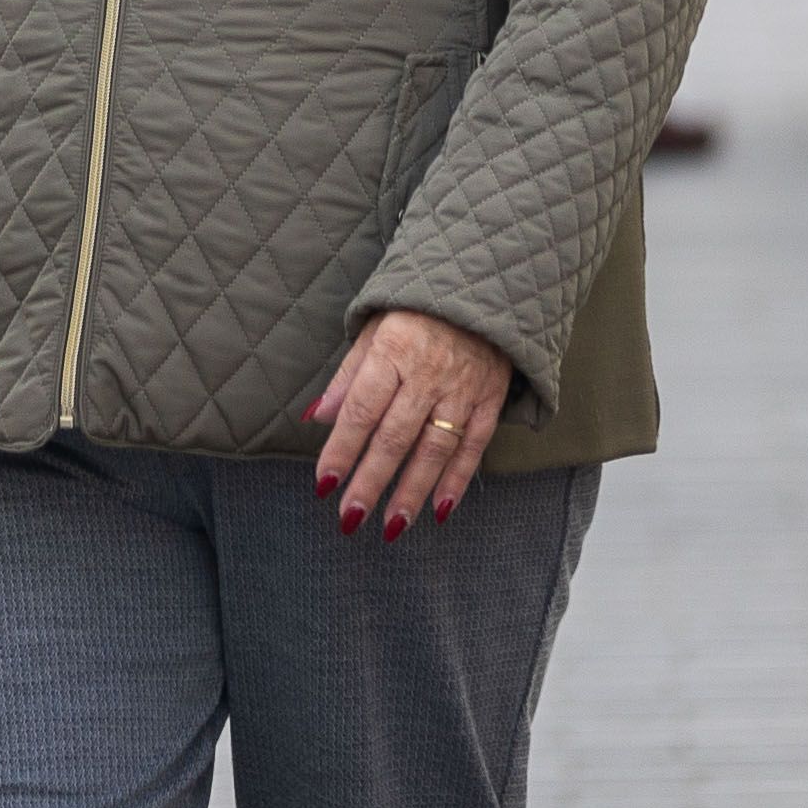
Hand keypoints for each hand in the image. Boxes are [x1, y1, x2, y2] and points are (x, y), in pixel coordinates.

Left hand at [308, 308, 508, 536]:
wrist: (483, 283)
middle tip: (351, 518)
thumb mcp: (373, 328)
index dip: (342, 449)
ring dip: (413, 490)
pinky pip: (474, 446)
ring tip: (393, 525)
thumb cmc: (416, 309)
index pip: (361, 410)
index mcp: (393, 352)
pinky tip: (441, 508)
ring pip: (435, 449)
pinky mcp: (490, 399)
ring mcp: (462, 389)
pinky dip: (458, 479)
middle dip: (371, 480)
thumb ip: (348, 376)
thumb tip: (318, 416)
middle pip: (395, 437)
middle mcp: (428, 375)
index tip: (325, 484)